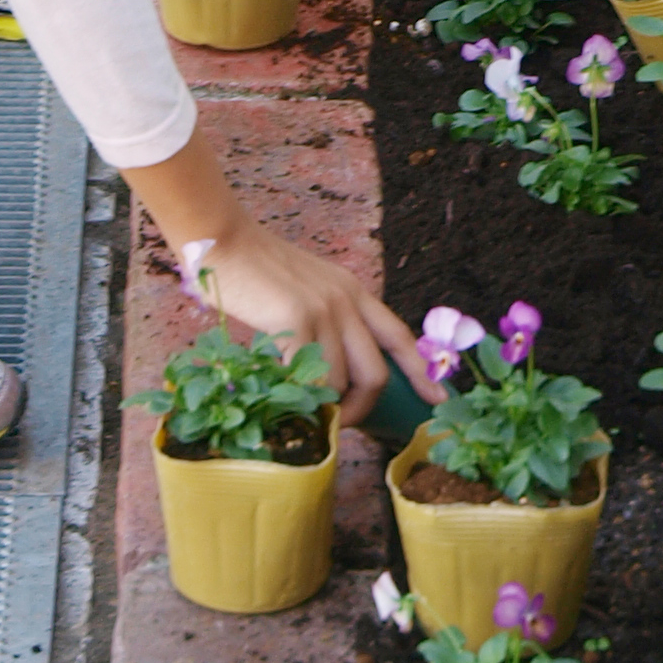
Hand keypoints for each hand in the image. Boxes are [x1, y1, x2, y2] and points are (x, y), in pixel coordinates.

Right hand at [194, 214, 433, 419]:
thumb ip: (328, 320)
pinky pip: (311, 377)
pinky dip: (302, 396)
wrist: (224, 240)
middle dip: (362, 408)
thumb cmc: (256, 270)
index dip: (420, 371)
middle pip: (376, 373)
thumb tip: (334, 373)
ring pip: (340, 382)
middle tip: (340, 422)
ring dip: (323, 405)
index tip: (438, 399)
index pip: (399, 336)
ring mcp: (324, 309)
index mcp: (354, 291)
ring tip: (300, 405)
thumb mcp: (308, 289)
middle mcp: (347, 300)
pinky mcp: (296, 319)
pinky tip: (286, 396)